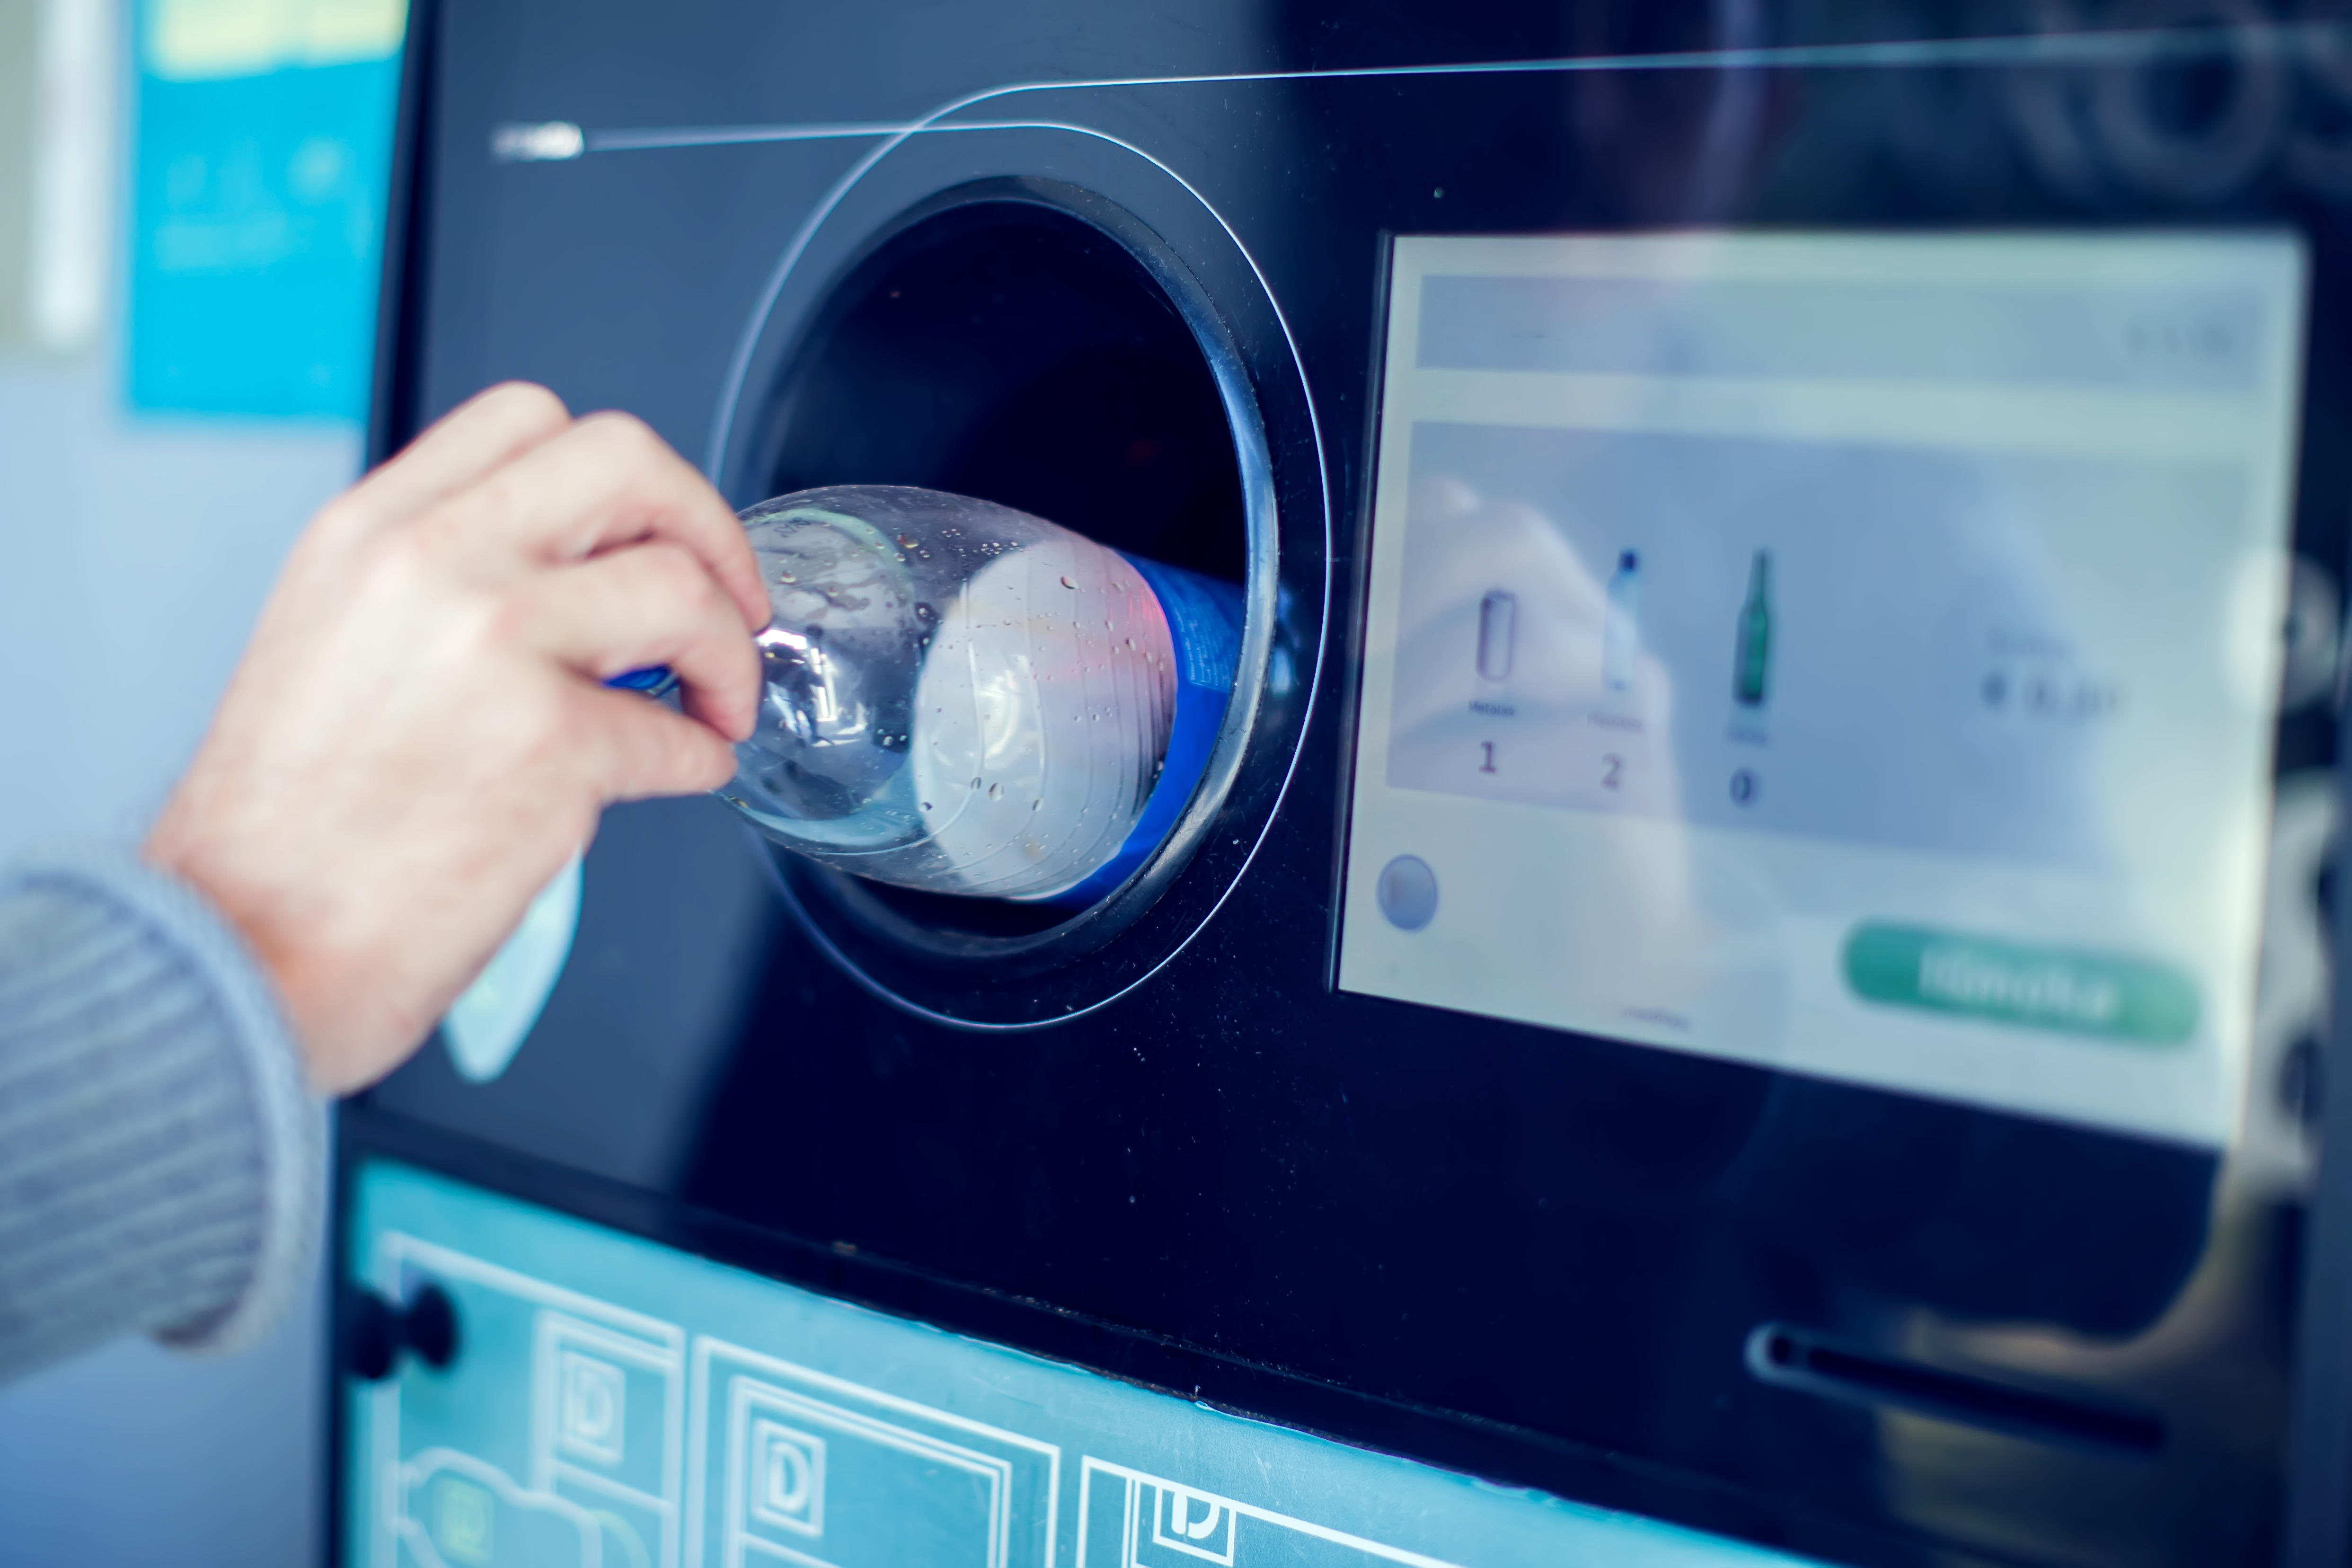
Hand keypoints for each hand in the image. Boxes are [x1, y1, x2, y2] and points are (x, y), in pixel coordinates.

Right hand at [146, 383, 767, 1094]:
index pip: (530, 420)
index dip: (628, 476)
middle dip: (711, 528)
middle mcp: (431, 563)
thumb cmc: (285, 829)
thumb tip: (570, 577)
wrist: (240, 945)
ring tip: (718, 705)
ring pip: (683, 588)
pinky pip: (680, 733)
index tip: (659, 533)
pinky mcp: (554, 746)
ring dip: (731, 654)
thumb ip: (437, 583)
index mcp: (369, 531)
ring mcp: (496, 645)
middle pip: (628, 461)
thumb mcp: (333, 640)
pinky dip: (701, 759)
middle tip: (734, 598)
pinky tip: (677, 775)